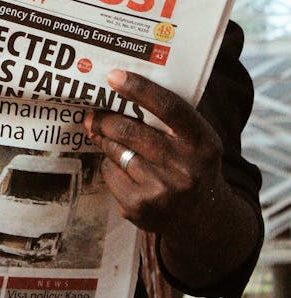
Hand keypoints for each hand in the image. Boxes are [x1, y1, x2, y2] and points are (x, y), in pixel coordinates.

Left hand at [85, 69, 259, 287]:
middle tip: (94, 114)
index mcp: (202, 142)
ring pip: (116, 150)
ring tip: (109, 139)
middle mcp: (184, 167)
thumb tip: (119, 92)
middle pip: (130, 130)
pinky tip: (122, 168)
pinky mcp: (139, 207)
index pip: (169, 108)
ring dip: (108, 142)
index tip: (114, 77)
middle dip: (106, 119)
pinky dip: (110, 165)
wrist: (203, 220)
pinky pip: (110, 172)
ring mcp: (161, 190)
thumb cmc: (193, 166)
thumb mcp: (197, 139)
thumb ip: (169, 116)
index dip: (140, 89)